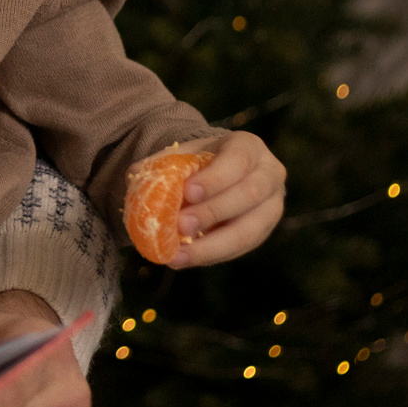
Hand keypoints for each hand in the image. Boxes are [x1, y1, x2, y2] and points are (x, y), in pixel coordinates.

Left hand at [163, 130, 285, 267]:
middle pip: (249, 195)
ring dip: (212, 245)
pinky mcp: (264, 232)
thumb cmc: (201, 162)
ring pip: (250, 231)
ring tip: (178, 255)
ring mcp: (272, 206)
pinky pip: (241, 249)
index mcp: (249, 147)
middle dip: (213, 212)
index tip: (187, 192)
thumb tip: (135, 174)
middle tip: (180, 226)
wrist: (221, 173)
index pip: (238, 161)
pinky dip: (212, 255)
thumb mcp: (183, 154)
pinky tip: (185, 259)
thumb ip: (161, 162)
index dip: (215, 178)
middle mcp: (270, 175)